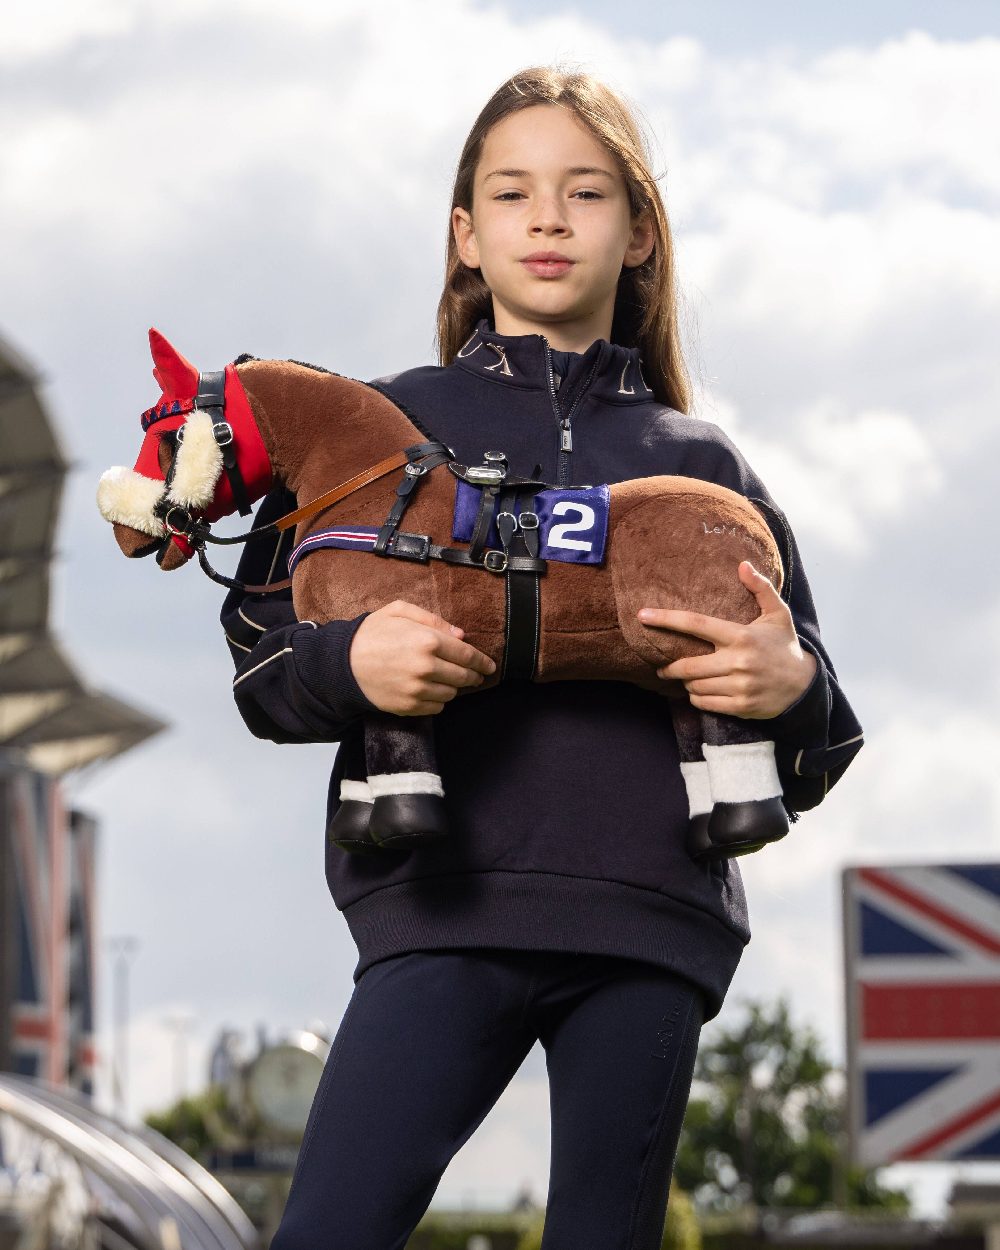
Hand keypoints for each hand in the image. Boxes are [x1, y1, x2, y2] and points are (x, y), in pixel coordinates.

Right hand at [349, 599, 496, 715]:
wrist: (342, 663)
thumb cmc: (371, 633)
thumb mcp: (399, 611)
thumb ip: (433, 619)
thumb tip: (460, 635)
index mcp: (427, 640)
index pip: (467, 655)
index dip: (482, 661)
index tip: (490, 665)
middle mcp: (426, 667)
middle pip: (464, 677)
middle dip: (474, 676)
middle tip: (477, 675)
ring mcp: (417, 689)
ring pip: (451, 694)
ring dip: (454, 687)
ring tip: (448, 680)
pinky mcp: (408, 706)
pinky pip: (436, 708)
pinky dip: (438, 700)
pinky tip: (431, 690)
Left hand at [637, 561, 816, 717]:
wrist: (804, 686)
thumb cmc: (784, 646)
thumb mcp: (778, 614)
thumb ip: (760, 588)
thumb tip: (742, 564)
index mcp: (741, 636)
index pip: (696, 624)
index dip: (666, 619)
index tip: (643, 616)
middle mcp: (738, 662)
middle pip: (687, 665)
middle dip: (670, 667)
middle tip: (663, 666)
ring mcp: (739, 686)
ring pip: (694, 686)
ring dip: (685, 682)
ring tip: (687, 678)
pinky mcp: (740, 706)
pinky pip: (704, 702)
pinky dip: (696, 697)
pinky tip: (699, 691)